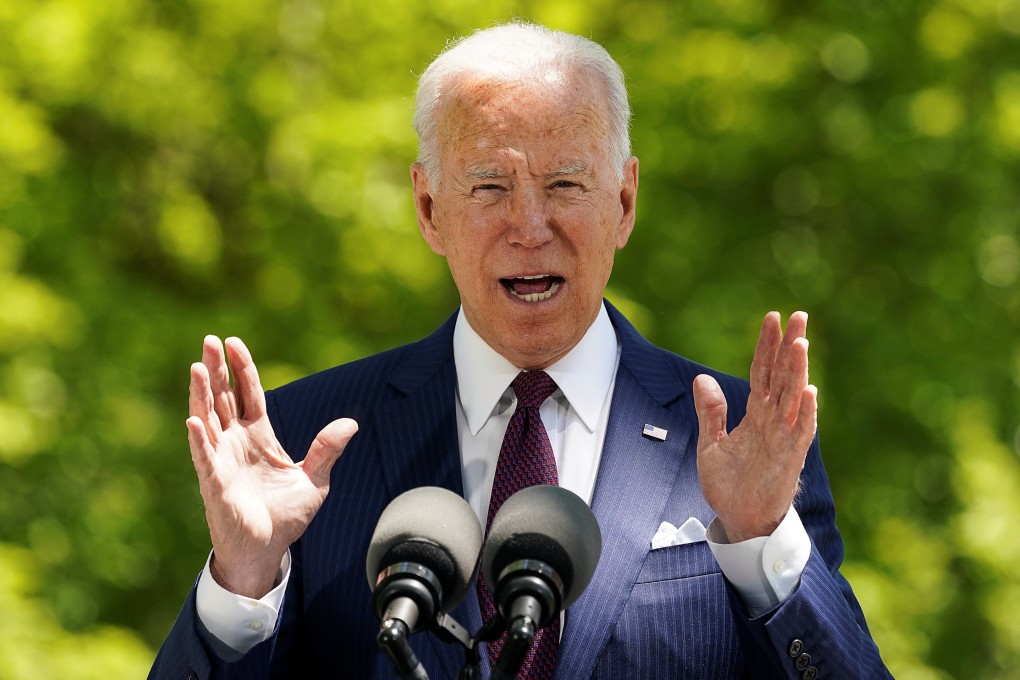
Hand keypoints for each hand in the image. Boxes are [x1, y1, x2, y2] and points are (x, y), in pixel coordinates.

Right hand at [187, 336, 357, 597]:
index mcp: (259, 435)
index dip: (242, 368)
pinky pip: (205, 458)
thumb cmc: (285, 516)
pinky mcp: (215, 484)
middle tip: (209, 340)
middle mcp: (236, 442)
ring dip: (202, 395)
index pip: (248, 394)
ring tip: (198, 367)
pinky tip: (193, 421)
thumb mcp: (314, 479)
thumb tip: (351, 424)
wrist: (268, 550)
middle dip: (216, 369)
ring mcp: (222, 460)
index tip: (233, 342)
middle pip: (223, 398)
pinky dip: (200, 440)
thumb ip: (327, 450)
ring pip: (208, 420)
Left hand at [693, 312, 816, 541]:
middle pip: (783, 376)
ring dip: (798, 371)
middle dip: (790, 346)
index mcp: (756, 414)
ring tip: (800, 343)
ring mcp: (783, 438)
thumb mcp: (712, 444)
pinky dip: (804, 412)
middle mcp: (773, 421)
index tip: (772, 318)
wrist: (739, 520)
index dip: (767, 346)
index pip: (763, 372)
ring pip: (793, 397)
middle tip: (799, 316)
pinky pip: (800, 432)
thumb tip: (702, 378)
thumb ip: (711, 412)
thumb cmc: (729, 485)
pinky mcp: (789, 458)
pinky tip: (808, 390)